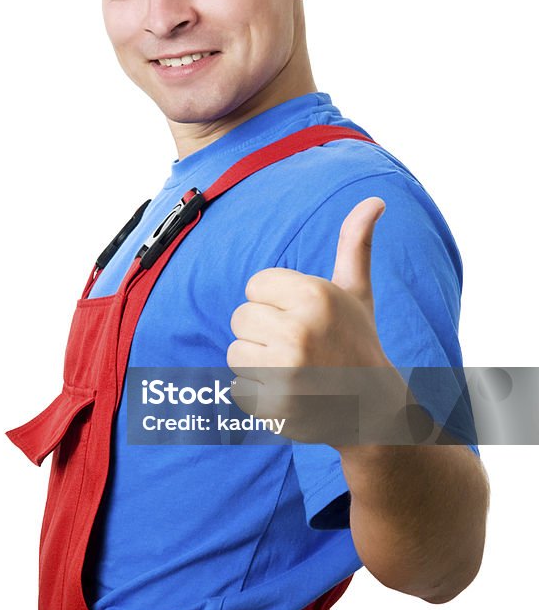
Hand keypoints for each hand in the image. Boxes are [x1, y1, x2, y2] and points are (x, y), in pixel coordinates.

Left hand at [227, 197, 408, 444]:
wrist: (373, 409)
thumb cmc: (357, 341)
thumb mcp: (357, 291)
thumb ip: (355, 244)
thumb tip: (374, 200)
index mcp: (314, 295)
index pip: (255, 285)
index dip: (275, 302)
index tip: (303, 319)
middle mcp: (300, 330)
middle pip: (240, 318)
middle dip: (263, 333)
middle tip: (299, 348)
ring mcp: (287, 371)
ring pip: (235, 354)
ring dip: (258, 365)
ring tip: (294, 370)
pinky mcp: (276, 405)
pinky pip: (239, 389)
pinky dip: (259, 395)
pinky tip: (290, 395)